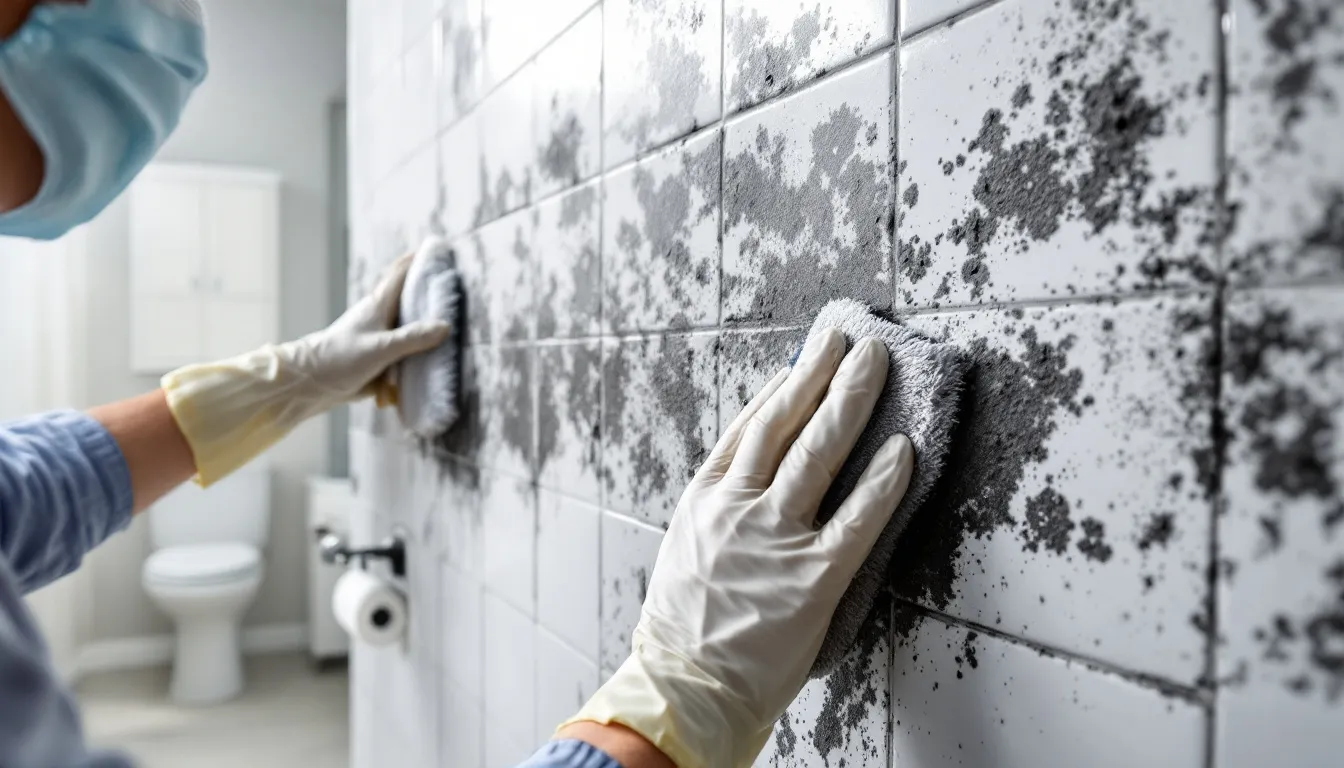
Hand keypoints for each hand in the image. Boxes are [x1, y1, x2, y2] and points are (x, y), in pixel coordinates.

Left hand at [160, 253, 447, 485]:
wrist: (313, 383)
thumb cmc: (341, 359)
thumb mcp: (381, 347)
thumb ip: (413, 338)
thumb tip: (445, 326)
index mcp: (378, 305)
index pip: (400, 273)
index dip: (418, 258)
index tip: (437, 246)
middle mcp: (380, 316)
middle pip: (408, 296)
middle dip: (427, 288)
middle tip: (451, 280)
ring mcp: (379, 336)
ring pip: (407, 323)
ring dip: (425, 320)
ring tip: (450, 316)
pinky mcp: (379, 355)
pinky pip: (405, 348)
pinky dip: (418, 348)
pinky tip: (432, 355)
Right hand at [563, 329, 914, 767]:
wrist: (684, 689)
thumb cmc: (685, 628)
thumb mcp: (686, 550)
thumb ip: (720, 509)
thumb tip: (755, 474)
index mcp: (705, 499)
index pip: (749, 428)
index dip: (781, 388)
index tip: (804, 359)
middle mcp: (738, 508)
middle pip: (785, 423)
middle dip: (819, 373)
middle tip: (848, 339)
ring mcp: (774, 540)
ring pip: (818, 453)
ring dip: (851, 400)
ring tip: (876, 364)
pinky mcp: (812, 579)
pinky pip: (856, 520)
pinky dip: (882, 481)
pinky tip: (903, 449)